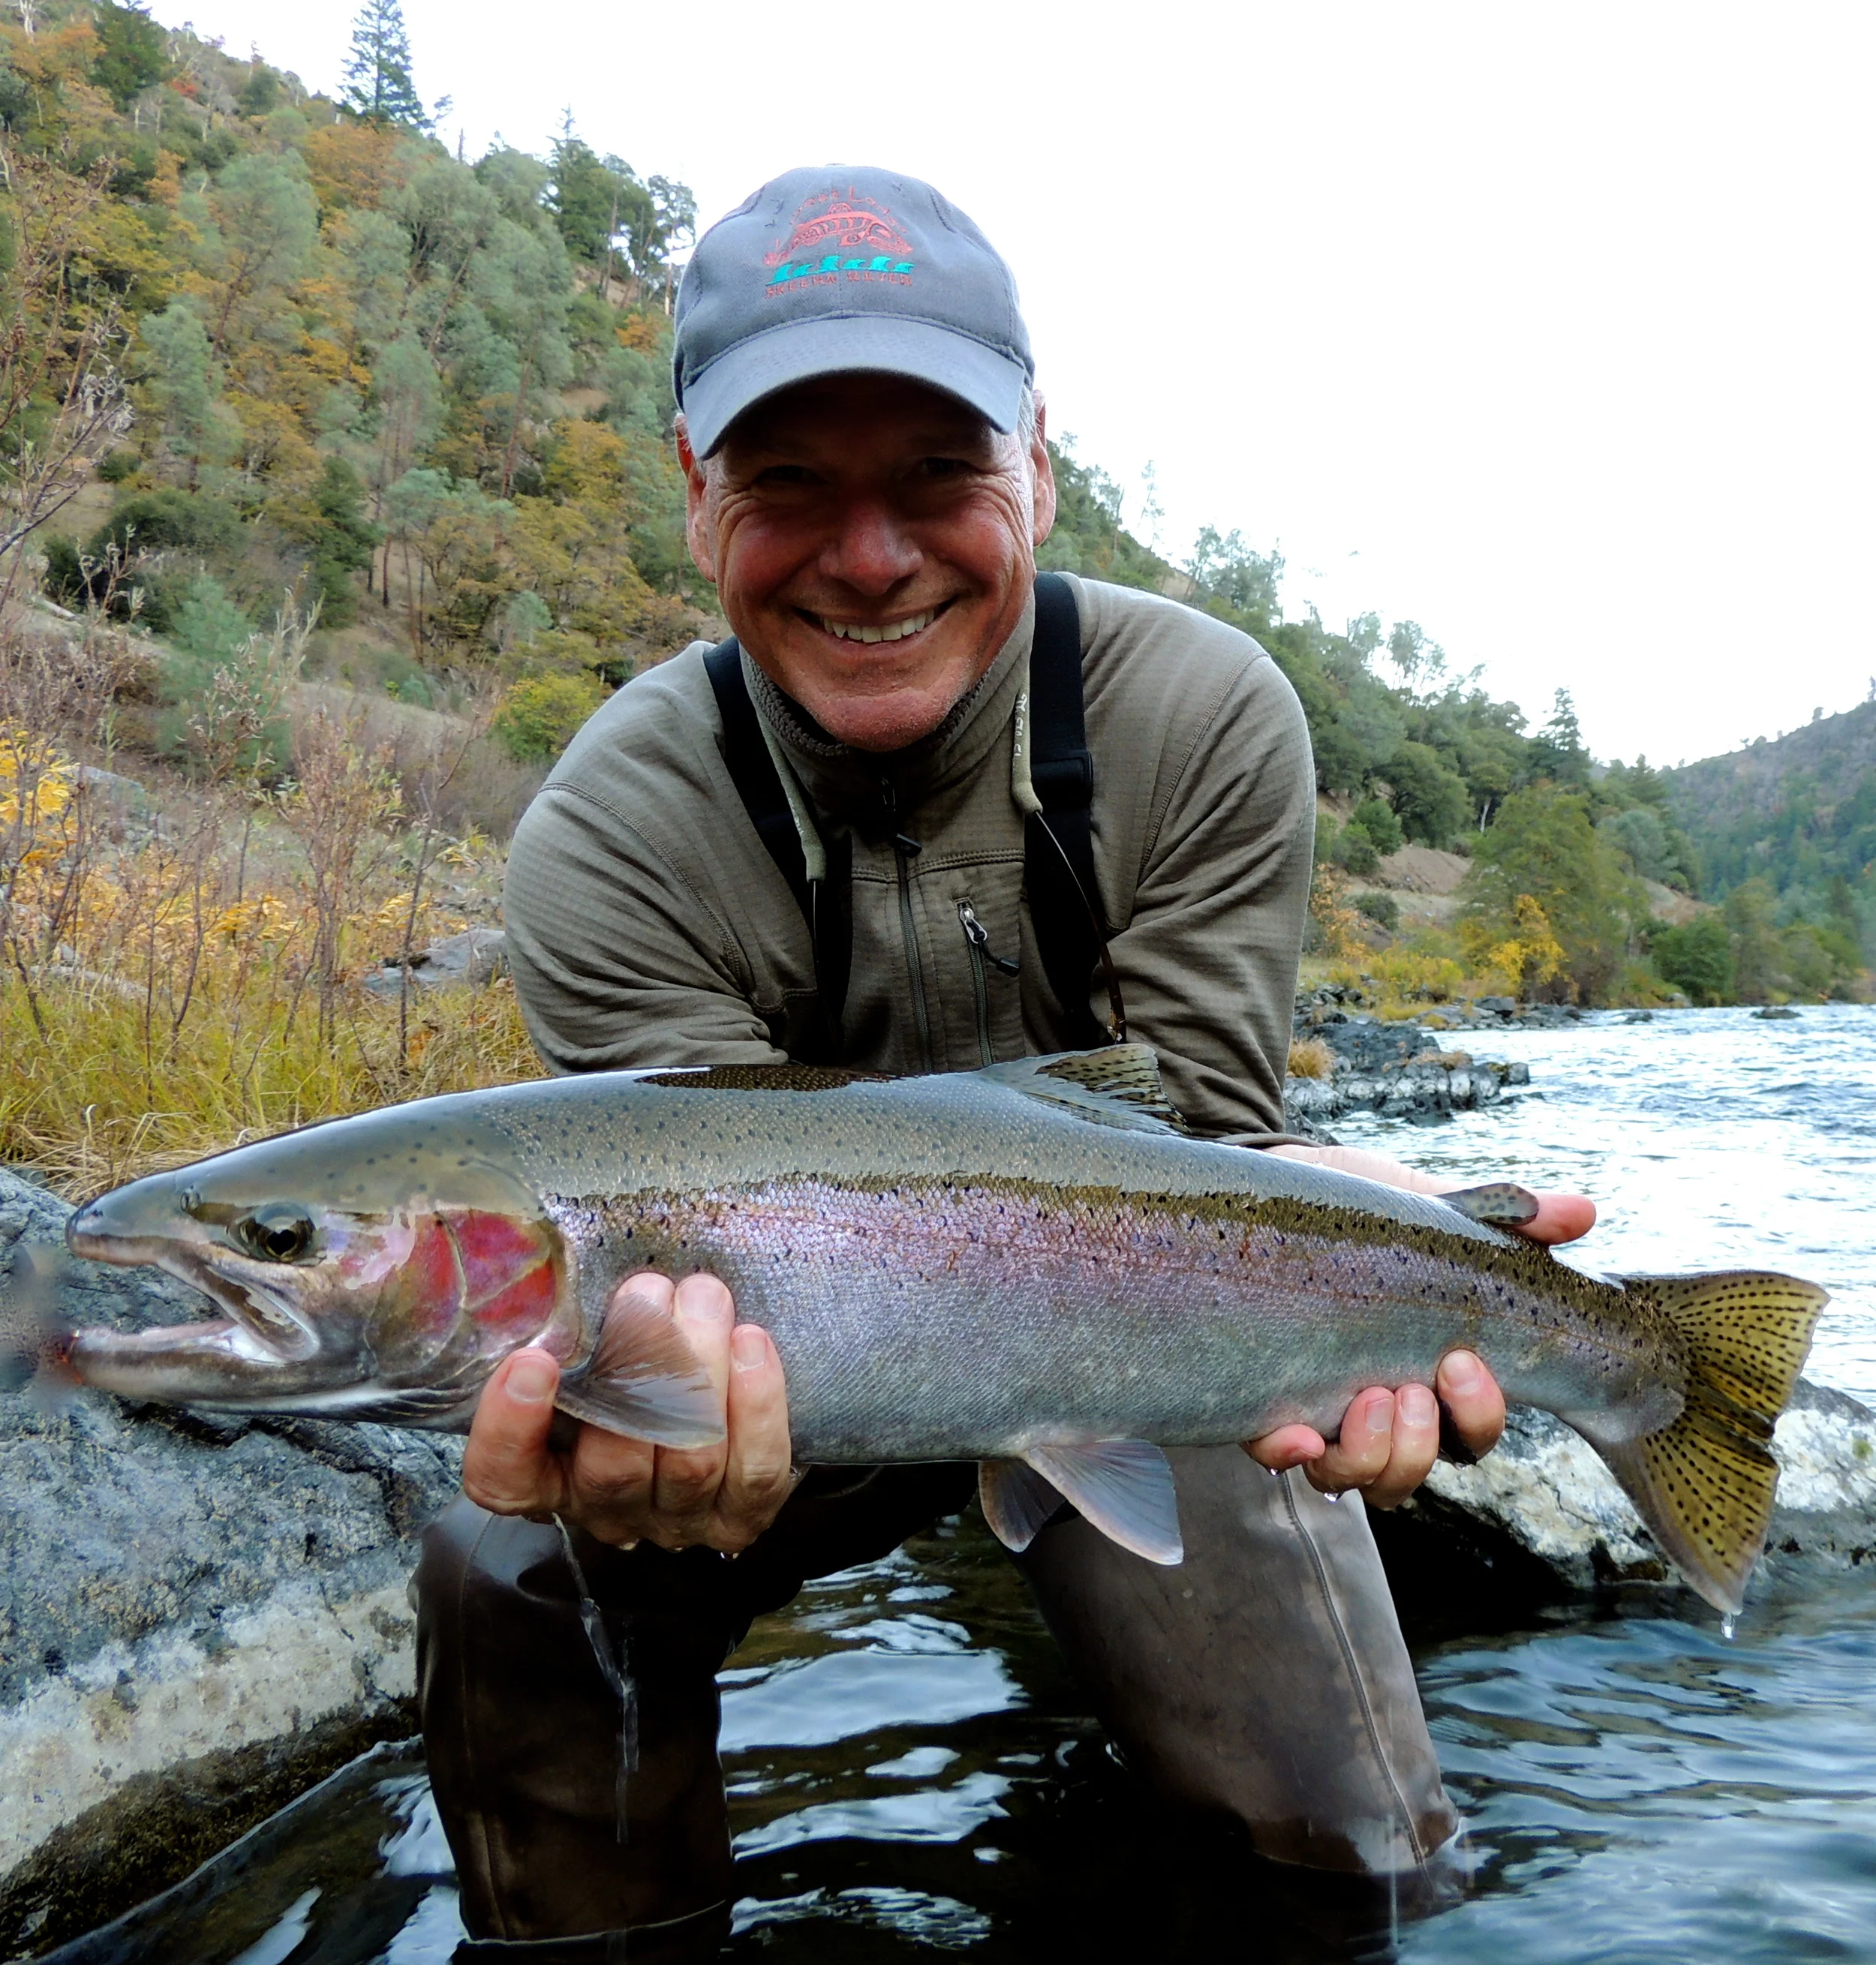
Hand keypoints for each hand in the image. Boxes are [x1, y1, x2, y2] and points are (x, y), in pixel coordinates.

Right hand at [461, 1271, 794, 1551]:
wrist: (726, 1409)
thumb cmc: (641, 1366)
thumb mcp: (593, 1354)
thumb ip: (576, 1335)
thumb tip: (565, 1275)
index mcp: (550, 1477)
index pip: (504, 1480)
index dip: (509, 1431)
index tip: (530, 1360)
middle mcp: (608, 1509)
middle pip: (613, 1467)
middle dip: (636, 1369)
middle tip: (647, 1292)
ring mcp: (678, 1520)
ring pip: (690, 1461)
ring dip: (701, 1369)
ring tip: (704, 1296)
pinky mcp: (743, 1515)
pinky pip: (753, 1470)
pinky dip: (756, 1404)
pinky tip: (750, 1343)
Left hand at [1243, 1143, 1594, 1504]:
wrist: (1275, 1178)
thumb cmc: (1362, 1206)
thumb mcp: (1430, 1207)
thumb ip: (1503, 1219)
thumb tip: (1582, 1214)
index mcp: (1428, 1373)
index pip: (1471, 1432)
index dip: (1479, 1416)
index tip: (1464, 1362)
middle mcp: (1378, 1405)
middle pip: (1416, 1471)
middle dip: (1424, 1445)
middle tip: (1414, 1389)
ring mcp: (1319, 1408)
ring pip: (1356, 1479)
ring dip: (1370, 1455)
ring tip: (1369, 1396)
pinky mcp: (1261, 1397)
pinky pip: (1275, 1457)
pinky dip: (1288, 1456)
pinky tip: (1296, 1434)